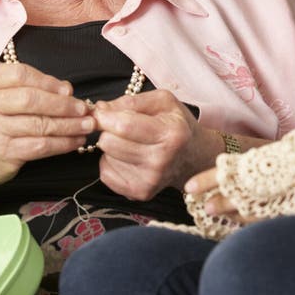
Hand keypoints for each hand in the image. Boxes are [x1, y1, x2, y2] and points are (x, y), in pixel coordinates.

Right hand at [0, 63, 94, 185]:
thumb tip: (67, 90)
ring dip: (68, 125)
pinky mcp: (3, 151)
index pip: (20, 74)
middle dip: (62, 104)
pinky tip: (75, 140)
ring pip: (39, 124)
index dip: (48, 81)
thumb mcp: (3, 96)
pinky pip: (40, 146)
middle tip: (83, 108)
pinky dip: (62, 143)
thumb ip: (31, 87)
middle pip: (30, 99)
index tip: (68, 90)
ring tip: (86, 125)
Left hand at [92, 90, 213, 199]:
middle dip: (108, 130)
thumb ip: (132, 101)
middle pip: (109, 143)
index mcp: (169, 134)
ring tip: (130, 142)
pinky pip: (106, 174)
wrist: (193, 157)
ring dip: (111, 147)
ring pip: (106, 157)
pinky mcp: (140, 193)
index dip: (105, 117)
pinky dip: (112, 163)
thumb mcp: (163, 101)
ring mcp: (150, 180)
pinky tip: (128, 157)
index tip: (101, 112)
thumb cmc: (176, 125)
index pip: (123, 126)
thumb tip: (101, 110)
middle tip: (120, 127)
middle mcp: (161, 161)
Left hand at [184, 141, 294, 218]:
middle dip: (218, 197)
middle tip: (197, 203)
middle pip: (243, 191)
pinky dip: (256, 229)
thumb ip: (283, 159)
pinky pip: (276, 227)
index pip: (241, 169)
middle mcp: (291, 181)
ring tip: (211, 215)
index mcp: (289, 160)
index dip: (214, 178)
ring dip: (232, 215)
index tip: (194, 184)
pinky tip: (241, 232)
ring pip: (256, 212)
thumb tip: (252, 165)